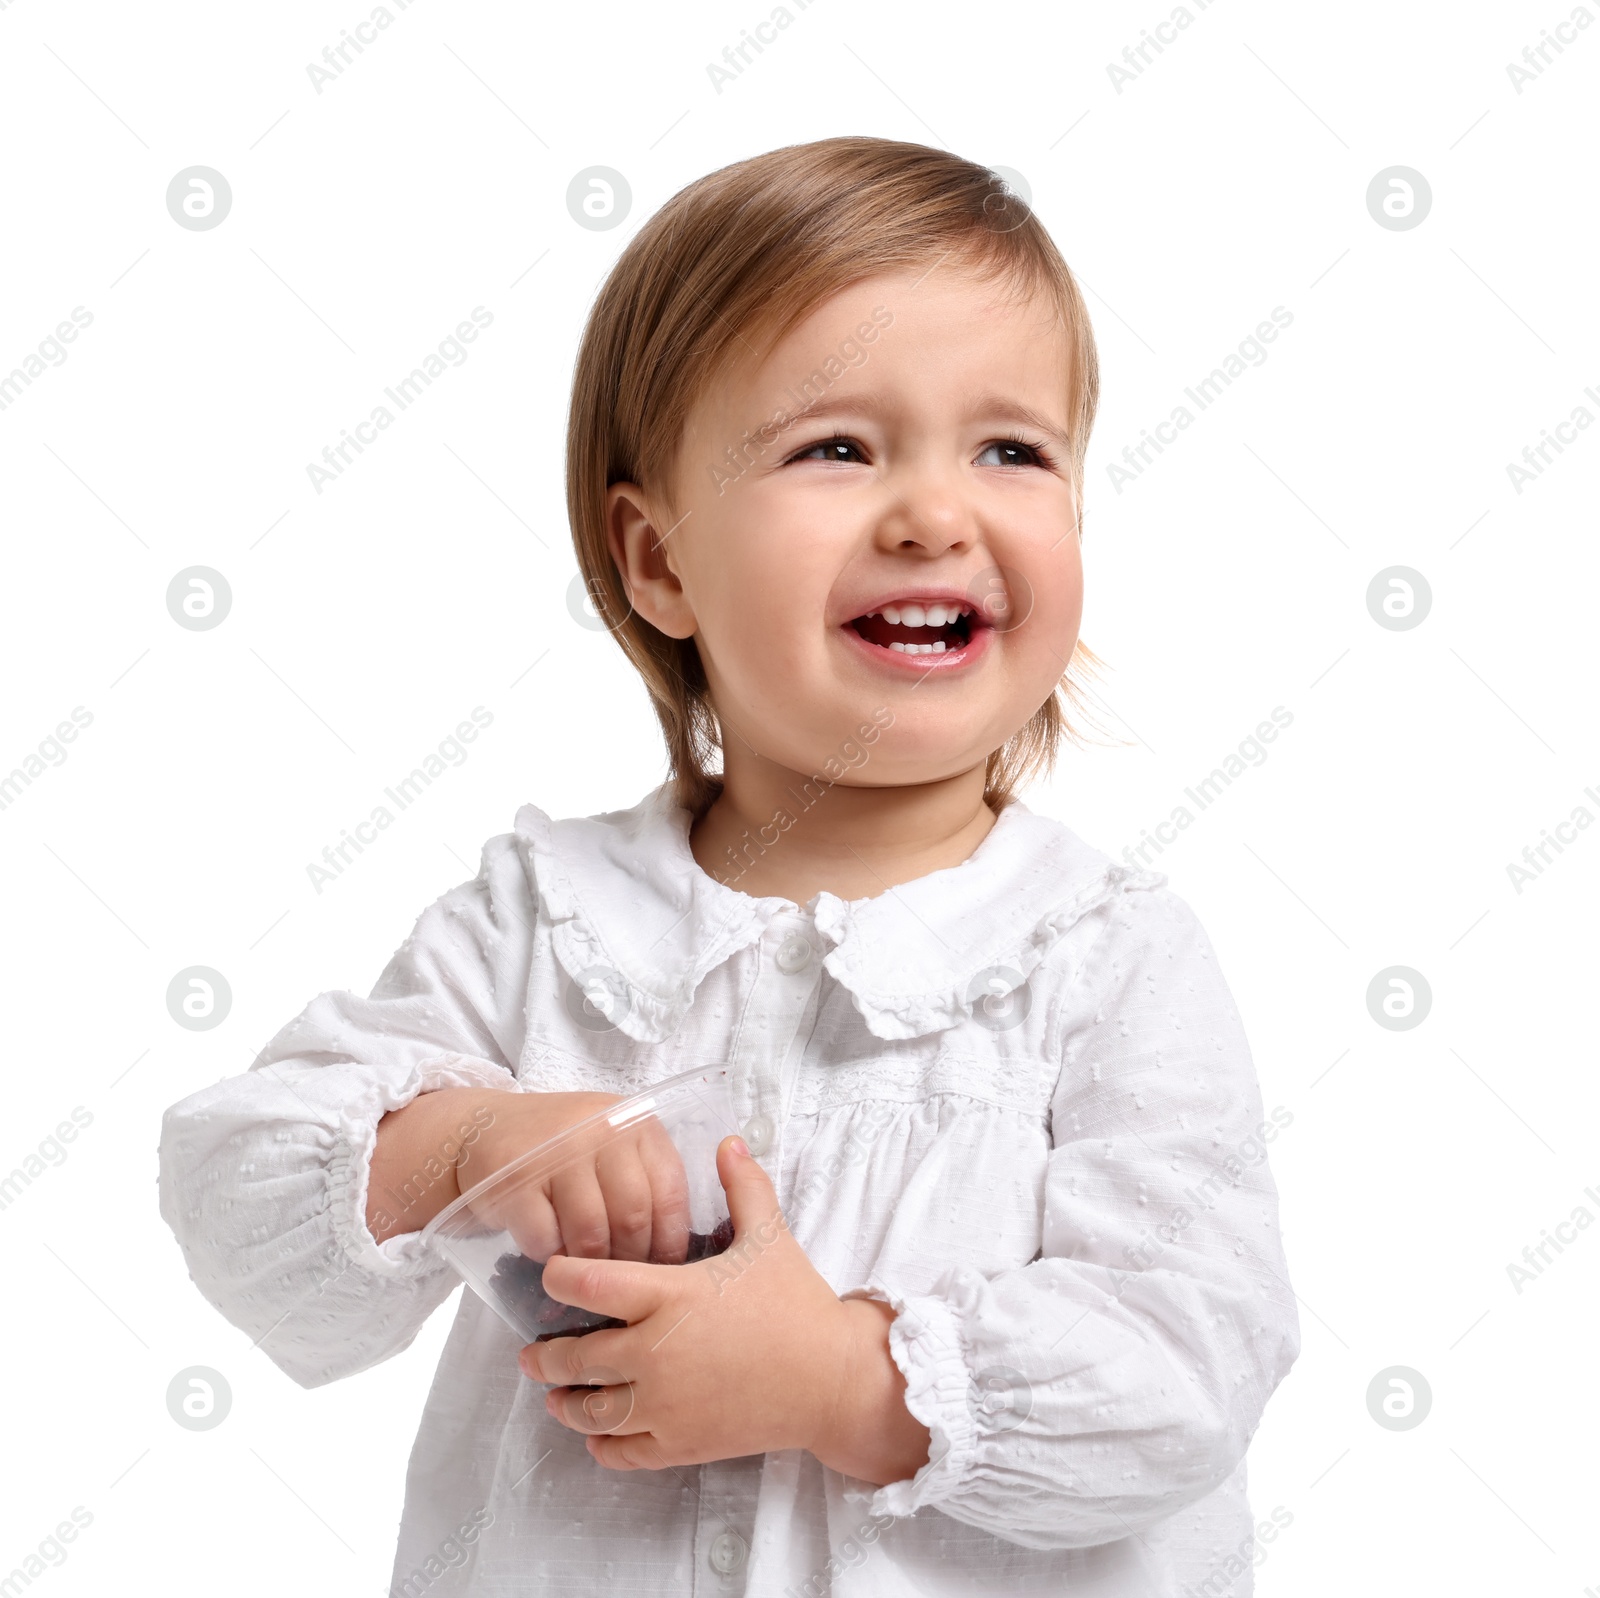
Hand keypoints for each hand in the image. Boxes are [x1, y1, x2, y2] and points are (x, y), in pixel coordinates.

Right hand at [367, 1087, 690, 1263]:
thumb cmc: (563, 1153)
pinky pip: (545, 1239)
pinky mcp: (515, 1180)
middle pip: (633, 1216)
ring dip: (589, 1264)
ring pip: (591, 1232)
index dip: (671, 1239)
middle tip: (619, 1280)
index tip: (665, 1269)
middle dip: (630, 1260)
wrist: (487, 1131)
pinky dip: (549, 1256)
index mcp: (635, 1122)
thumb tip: (678, 1255)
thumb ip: (644, 1180)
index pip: (670, 1190)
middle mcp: (600, 1130)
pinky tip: (547, 1250)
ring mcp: (556, 1153)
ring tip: (584, 1271)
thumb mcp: (612, 1146)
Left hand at [519, 1136, 931, 1485]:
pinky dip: (603, 1445)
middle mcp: (655, 1353)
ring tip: (555, 1396)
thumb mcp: (770, 1237)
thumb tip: (729, 1141)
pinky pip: (624, 1451)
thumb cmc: (797, 1304)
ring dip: (566, 1404)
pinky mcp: (680, 1444)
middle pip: (575, 1357)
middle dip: (545, 1356)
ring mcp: (665, 1405)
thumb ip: (743, 1186)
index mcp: (669, 1296)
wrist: (834, 1380)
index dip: (558, 1277)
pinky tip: (597, 1437)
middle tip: (531, 1353)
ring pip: (592, 1411)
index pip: (588, 1284)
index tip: (550, 1275)